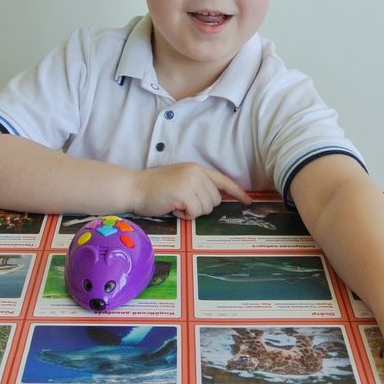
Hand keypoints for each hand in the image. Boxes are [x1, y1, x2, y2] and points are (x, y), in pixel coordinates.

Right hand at [130, 163, 251, 219]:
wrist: (134, 188)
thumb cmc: (154, 188)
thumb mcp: (180, 180)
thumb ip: (197, 185)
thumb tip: (214, 199)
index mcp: (197, 168)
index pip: (223, 180)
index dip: (237, 192)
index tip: (248, 201)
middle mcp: (197, 173)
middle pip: (215, 200)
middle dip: (201, 206)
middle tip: (182, 203)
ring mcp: (191, 182)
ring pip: (206, 208)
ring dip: (191, 212)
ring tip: (175, 204)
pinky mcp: (184, 194)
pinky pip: (195, 213)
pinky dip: (184, 216)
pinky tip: (173, 208)